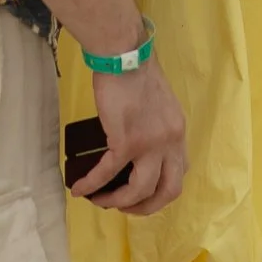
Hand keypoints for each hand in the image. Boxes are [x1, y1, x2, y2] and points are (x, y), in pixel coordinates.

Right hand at [76, 60, 187, 214]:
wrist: (123, 54)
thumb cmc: (135, 69)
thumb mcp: (159, 101)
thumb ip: (156, 123)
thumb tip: (140, 137)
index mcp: (178, 132)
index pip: (181, 171)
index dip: (163, 188)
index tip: (144, 191)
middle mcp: (170, 142)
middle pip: (167, 191)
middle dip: (146, 206)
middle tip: (125, 207)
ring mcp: (150, 144)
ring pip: (140, 189)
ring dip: (119, 202)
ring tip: (101, 201)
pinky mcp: (126, 141)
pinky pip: (108, 172)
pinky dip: (93, 184)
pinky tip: (80, 189)